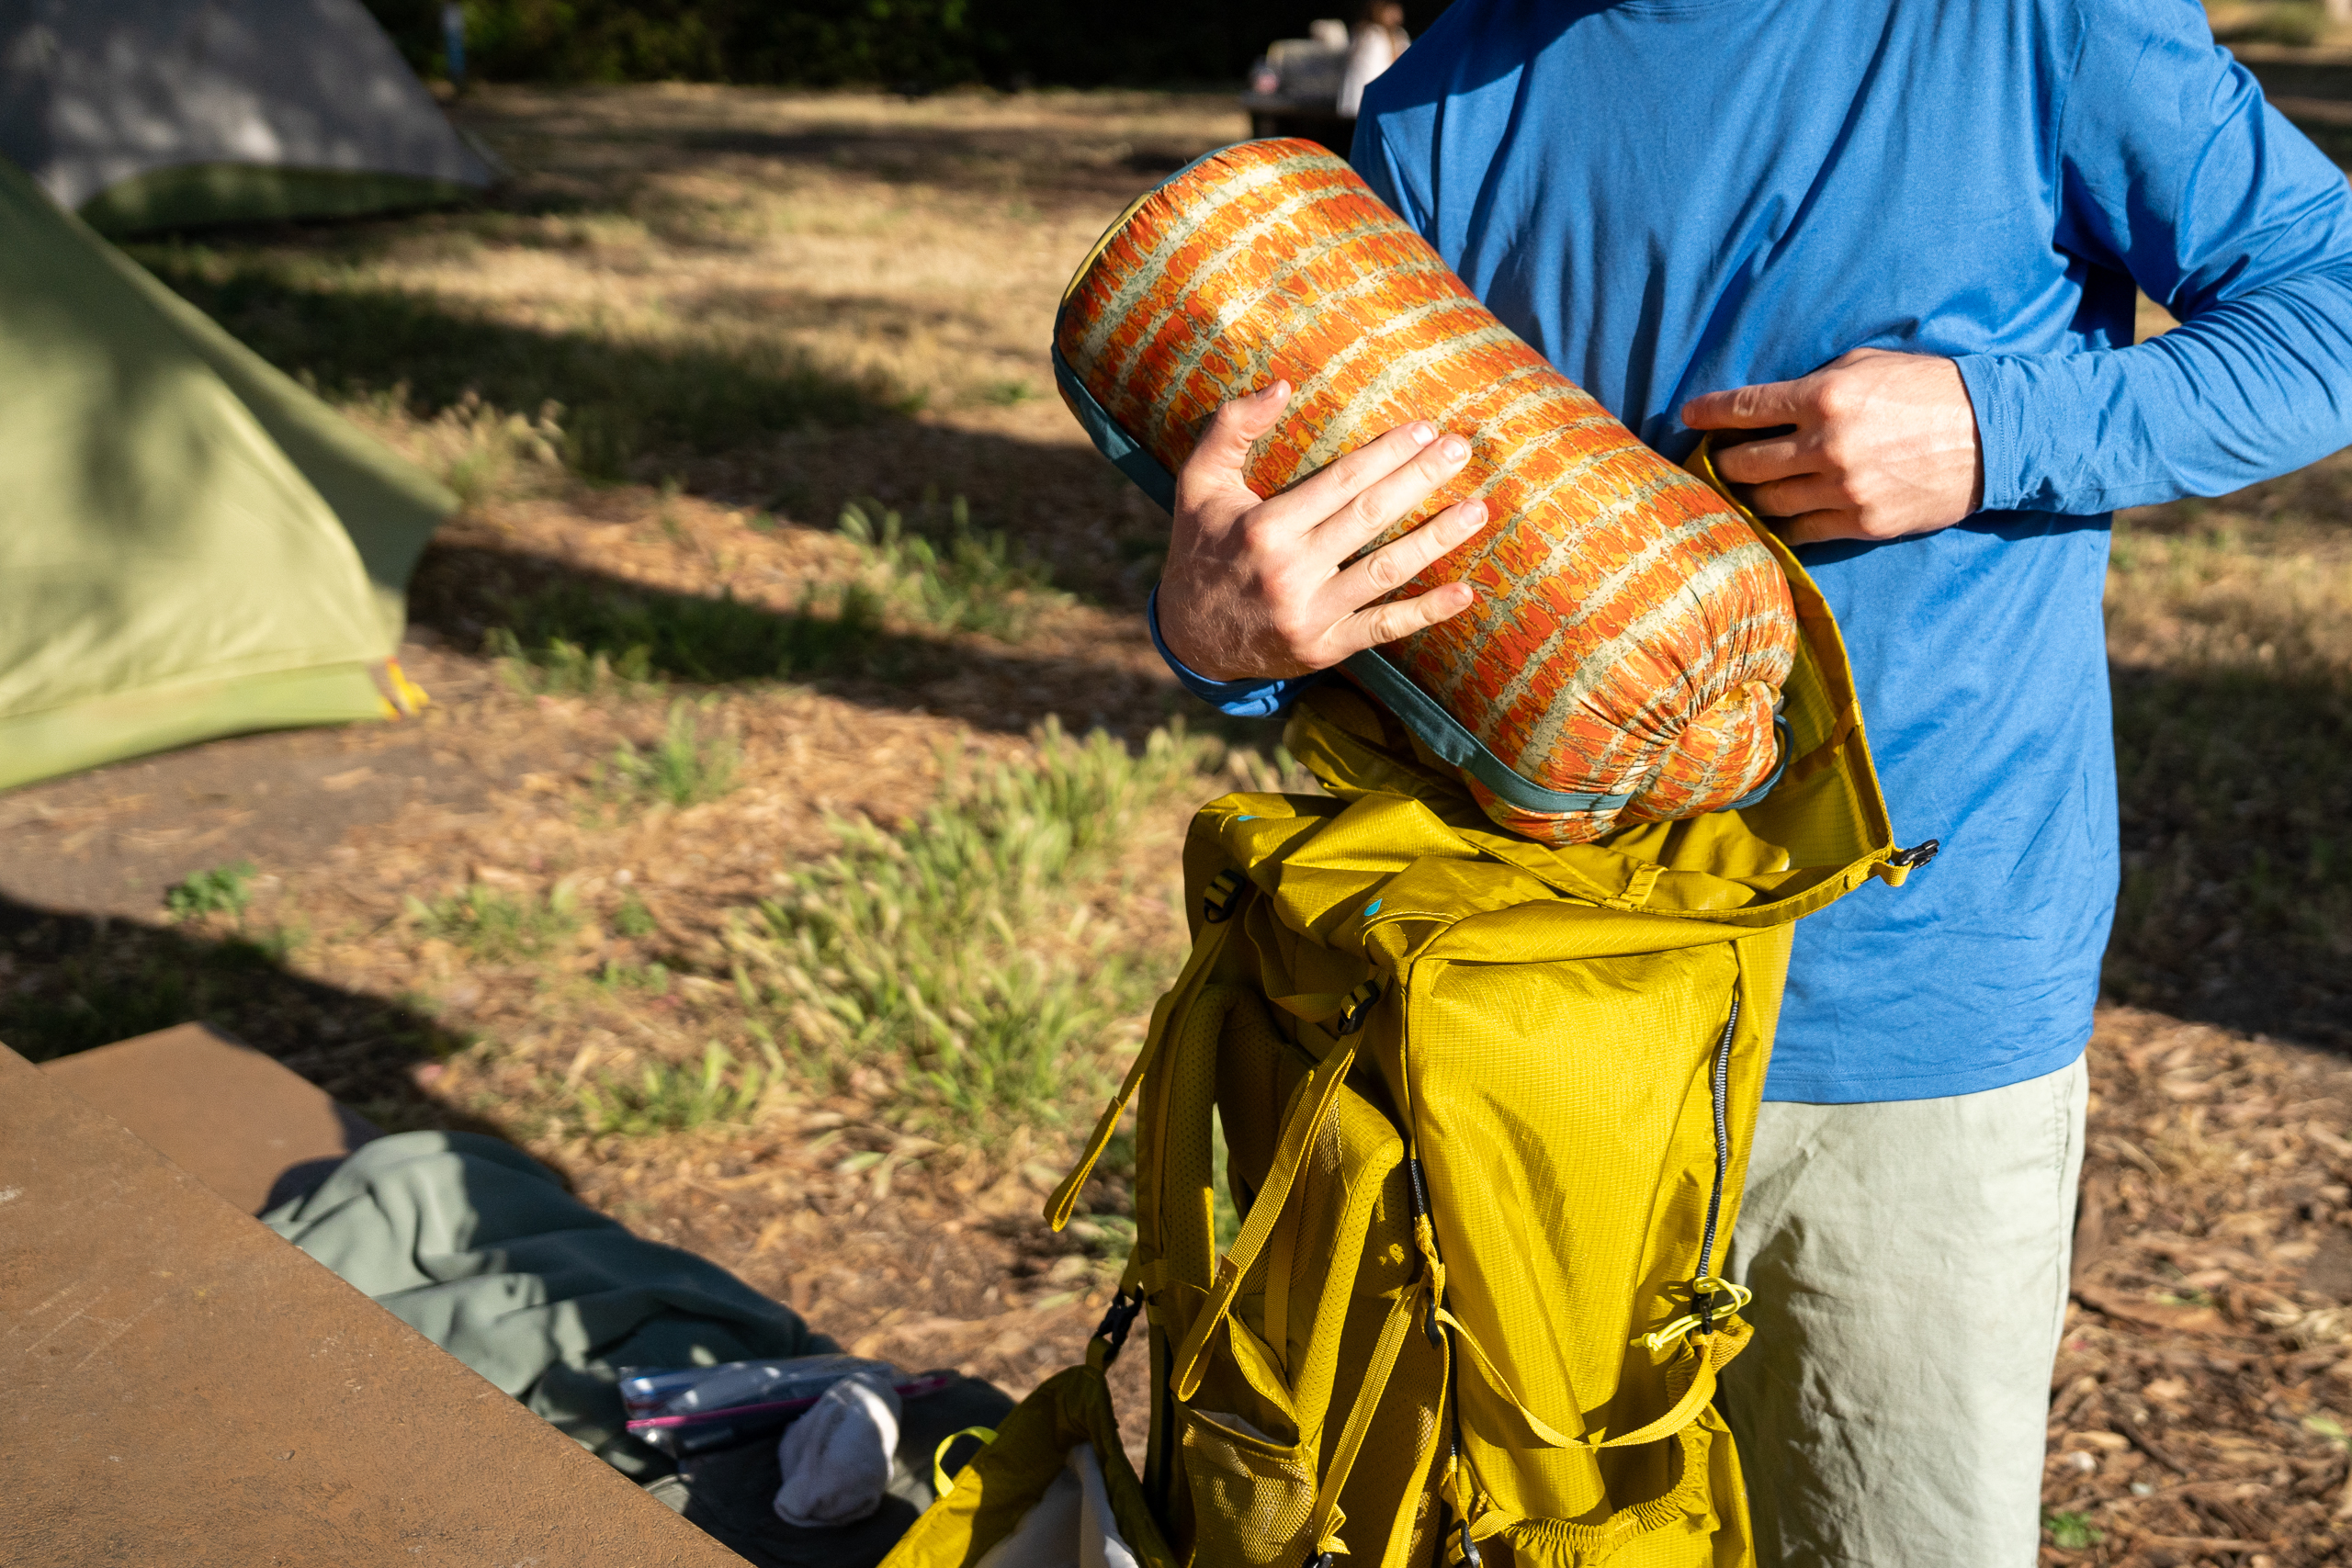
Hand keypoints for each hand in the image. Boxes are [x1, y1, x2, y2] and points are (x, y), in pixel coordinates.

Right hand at [1156, 381, 1486, 680]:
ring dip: (1436, 539)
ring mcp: (1309, 614)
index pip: (1341, 481)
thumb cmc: (1201, 547)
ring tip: (1476, 510)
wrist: (1189, 636)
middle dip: (1420, 479)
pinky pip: (1382, 628)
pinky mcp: (1323, 648)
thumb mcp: (1199, 483)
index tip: (1424, 429)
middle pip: (1370, 516)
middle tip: (1459, 450)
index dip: (1387, 453)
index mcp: (1263, 526)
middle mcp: (1288, 570)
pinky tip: (1464, 593)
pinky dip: (1425, 613)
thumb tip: (1281, 384)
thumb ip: (1231, 427)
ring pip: (1386, 570)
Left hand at [1680, 348, 1983, 545]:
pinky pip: (1798, 531)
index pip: (1745, 408)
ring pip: (1765, 503)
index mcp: (1825, 396)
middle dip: (1722, 461)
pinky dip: (1779, 524)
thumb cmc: (1929, 388)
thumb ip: (1813, 382)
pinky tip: (1771, 517)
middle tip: (1714, 460)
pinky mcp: (1860, 523)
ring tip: (1740, 491)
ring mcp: (1842, 489)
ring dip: (1747, 497)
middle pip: (1744, 464)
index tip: (1689, 417)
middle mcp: (1826, 445)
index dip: (1708, 413)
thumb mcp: (1868, 364)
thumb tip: (1764, 404)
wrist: (1994, 435)